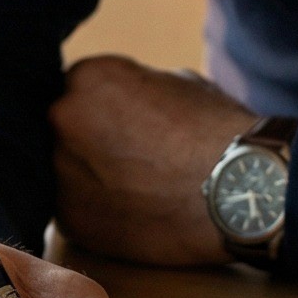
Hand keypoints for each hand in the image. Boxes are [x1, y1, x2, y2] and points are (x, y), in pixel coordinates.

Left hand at [51, 54, 255, 264]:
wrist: (236, 192)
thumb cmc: (217, 131)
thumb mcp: (177, 82)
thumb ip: (136, 88)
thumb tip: (126, 100)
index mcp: (88, 77)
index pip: (79, 88)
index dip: (105, 107)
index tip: (127, 123)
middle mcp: (62, 119)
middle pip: (66, 128)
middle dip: (92, 139)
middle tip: (130, 155)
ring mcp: (61, 172)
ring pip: (67, 171)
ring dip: (91, 177)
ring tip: (136, 187)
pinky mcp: (70, 220)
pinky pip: (75, 210)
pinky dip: (98, 212)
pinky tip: (135, 212)